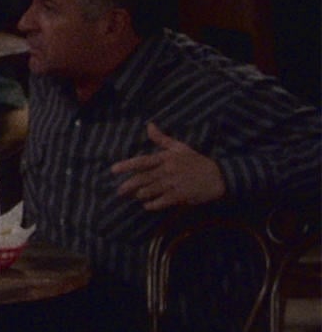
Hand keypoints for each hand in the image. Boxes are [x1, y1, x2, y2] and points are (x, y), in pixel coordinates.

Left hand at [110, 123, 226, 209]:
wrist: (218, 176)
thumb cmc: (196, 161)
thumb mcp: (180, 147)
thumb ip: (162, 139)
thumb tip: (149, 125)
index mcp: (166, 158)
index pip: (142, 161)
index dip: (126, 165)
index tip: (113, 170)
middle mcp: (167, 171)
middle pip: (142, 179)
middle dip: (128, 185)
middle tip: (119, 191)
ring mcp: (173, 184)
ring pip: (150, 190)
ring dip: (140, 194)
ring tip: (134, 196)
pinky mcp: (180, 196)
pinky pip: (161, 202)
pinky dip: (152, 204)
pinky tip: (147, 205)